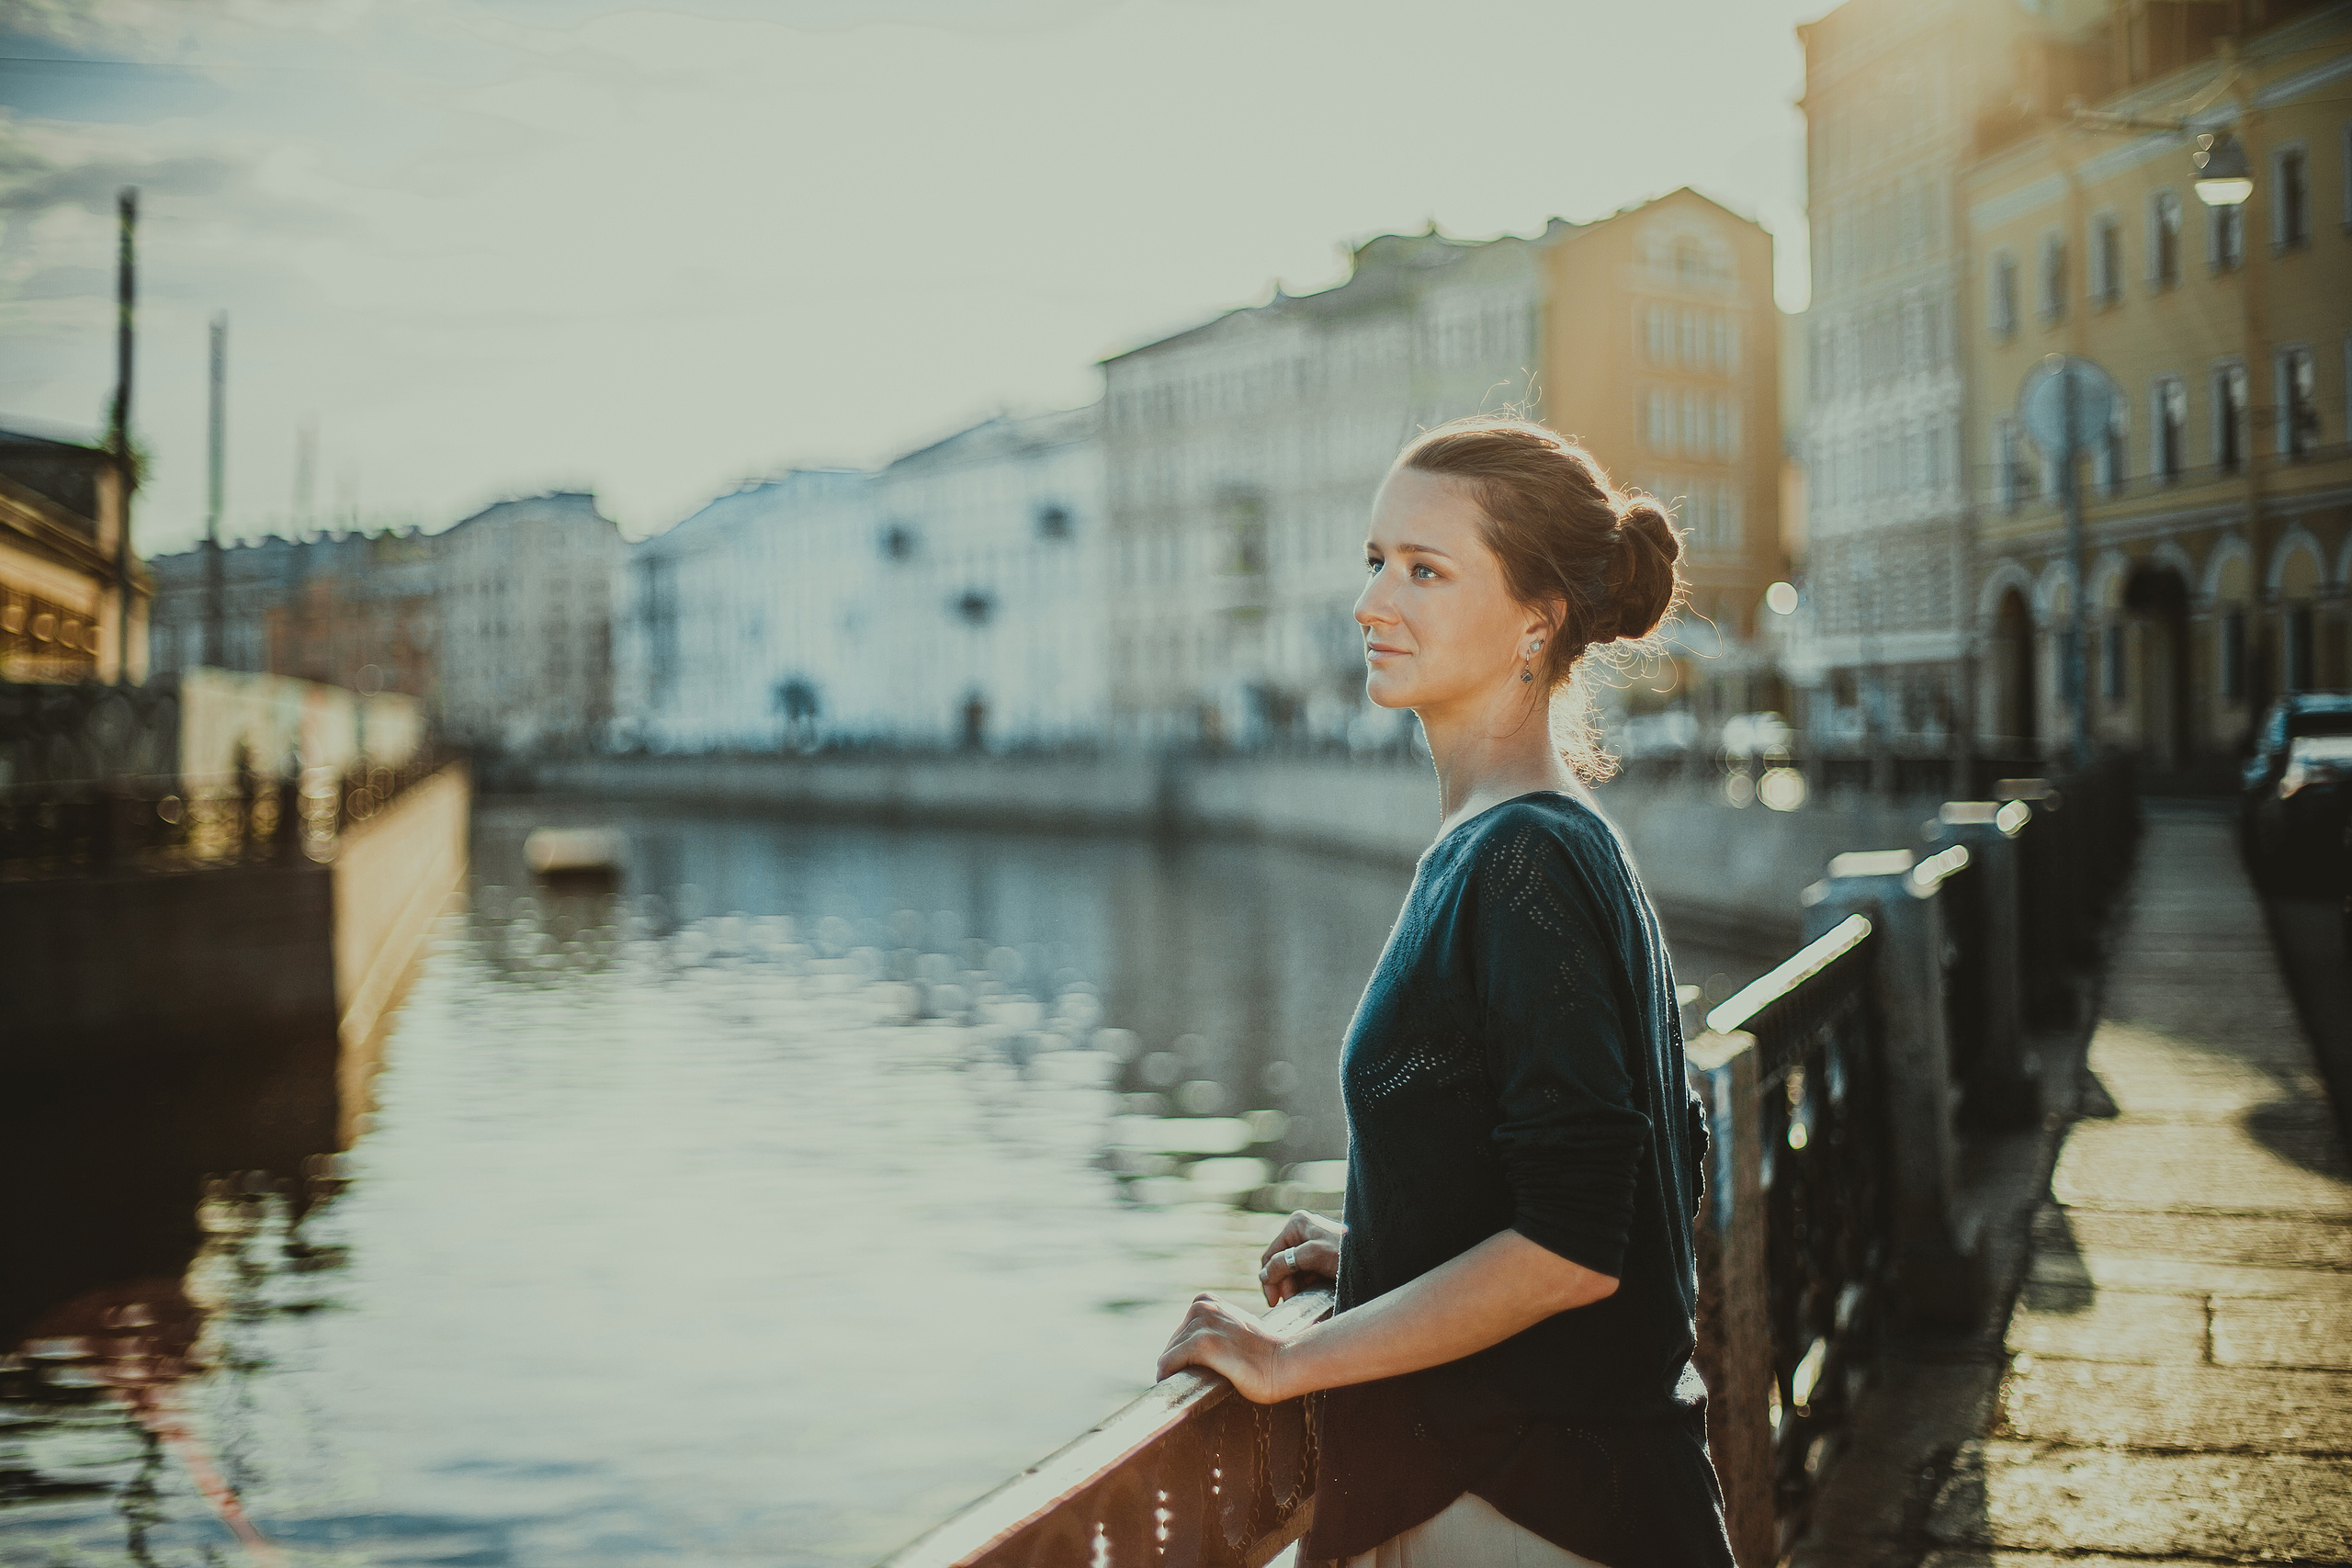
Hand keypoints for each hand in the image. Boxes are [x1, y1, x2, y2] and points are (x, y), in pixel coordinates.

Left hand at [1155, 1293, 1296, 1402]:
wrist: (1285, 1364)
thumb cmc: (1264, 1355)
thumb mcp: (1236, 1330)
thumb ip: (1215, 1331)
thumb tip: (1193, 1352)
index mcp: (1208, 1302)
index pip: (1180, 1333)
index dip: (1184, 1355)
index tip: (1194, 1371)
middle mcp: (1202, 1307)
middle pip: (1173, 1343)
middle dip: (1180, 1364)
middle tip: (1196, 1382)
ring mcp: (1203, 1324)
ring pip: (1169, 1354)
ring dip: (1176, 1373)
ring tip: (1193, 1386)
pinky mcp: (1203, 1343)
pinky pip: (1168, 1362)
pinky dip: (1167, 1376)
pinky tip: (1176, 1385)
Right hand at [1257, 1209, 1343, 1306]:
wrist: (1380, 1260)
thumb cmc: (1348, 1253)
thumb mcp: (1314, 1254)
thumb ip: (1285, 1262)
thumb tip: (1263, 1275)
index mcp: (1297, 1224)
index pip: (1270, 1257)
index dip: (1270, 1281)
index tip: (1275, 1303)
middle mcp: (1302, 1233)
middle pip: (1281, 1267)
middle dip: (1285, 1287)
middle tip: (1292, 1304)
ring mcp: (1312, 1247)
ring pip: (1292, 1275)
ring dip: (1295, 1291)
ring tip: (1304, 1302)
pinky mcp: (1321, 1261)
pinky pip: (1305, 1278)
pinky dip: (1305, 1290)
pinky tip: (1313, 1298)